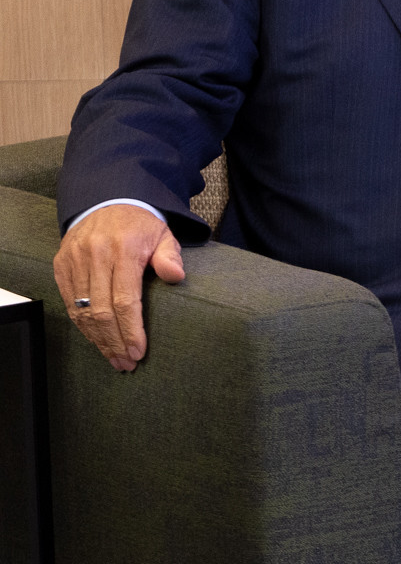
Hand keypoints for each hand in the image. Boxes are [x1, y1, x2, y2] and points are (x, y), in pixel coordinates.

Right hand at [50, 203, 185, 373]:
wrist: (108, 200)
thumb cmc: (141, 225)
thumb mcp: (164, 235)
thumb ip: (170, 257)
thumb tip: (176, 277)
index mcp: (123, 249)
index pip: (124, 300)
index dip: (131, 330)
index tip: (139, 352)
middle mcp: (94, 255)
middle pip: (101, 311)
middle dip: (115, 342)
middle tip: (127, 363)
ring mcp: (74, 260)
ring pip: (82, 310)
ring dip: (98, 339)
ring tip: (114, 358)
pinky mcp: (61, 265)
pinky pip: (70, 302)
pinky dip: (82, 325)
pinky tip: (97, 340)